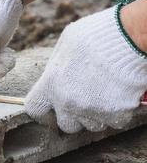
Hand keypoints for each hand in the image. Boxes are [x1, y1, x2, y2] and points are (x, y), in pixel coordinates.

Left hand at [25, 6, 146, 132]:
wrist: (128, 38)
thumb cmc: (95, 36)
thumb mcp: (66, 44)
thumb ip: (56, 65)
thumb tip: (54, 75)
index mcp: (51, 84)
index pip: (34, 108)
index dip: (41, 108)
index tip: (49, 106)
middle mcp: (68, 102)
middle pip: (65, 124)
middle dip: (72, 115)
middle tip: (82, 99)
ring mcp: (91, 111)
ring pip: (90, 125)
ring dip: (94, 114)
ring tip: (101, 93)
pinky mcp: (114, 115)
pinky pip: (112, 122)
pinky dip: (115, 113)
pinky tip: (116, 95)